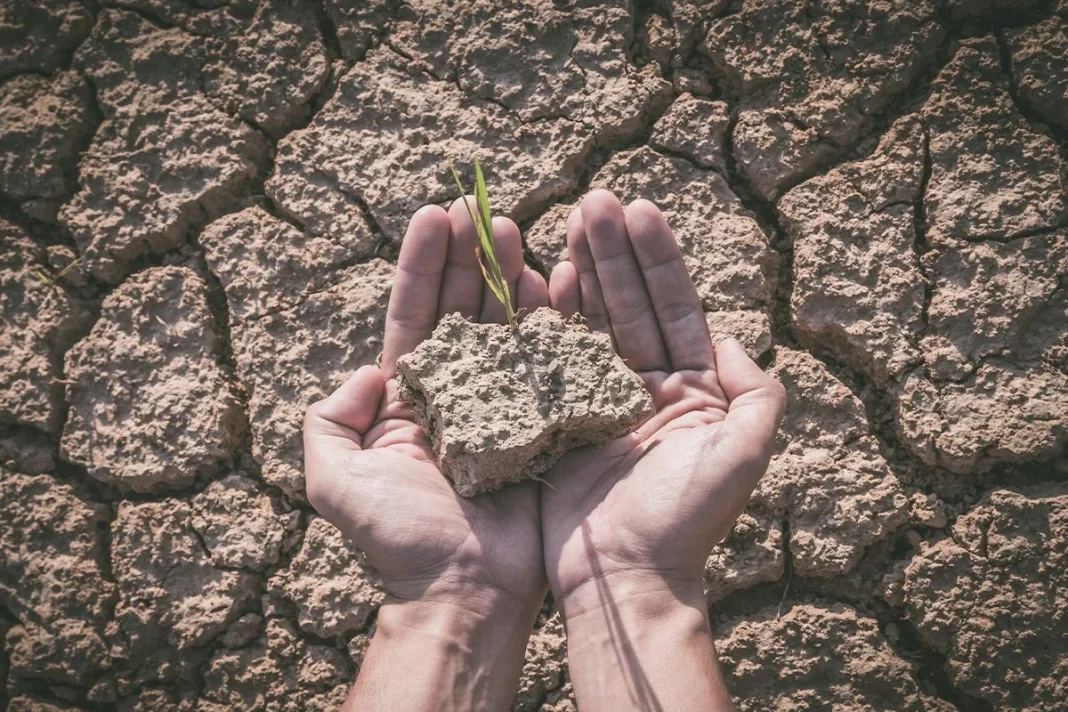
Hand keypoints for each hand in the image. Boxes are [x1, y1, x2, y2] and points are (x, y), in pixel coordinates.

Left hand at [303, 200, 549, 709]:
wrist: (465, 592)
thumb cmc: (400, 541)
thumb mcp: (332, 480)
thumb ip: (329, 419)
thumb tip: (369, 371)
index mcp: (410, 400)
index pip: (415, 316)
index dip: (423, 266)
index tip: (434, 214)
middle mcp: (458, 395)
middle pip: (464, 310)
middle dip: (471, 257)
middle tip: (482, 207)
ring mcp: (504, 406)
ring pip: (508, 328)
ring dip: (511, 276)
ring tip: (517, 228)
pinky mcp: (543, 423)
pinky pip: (549, 364)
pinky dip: (554, 323)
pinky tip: (558, 280)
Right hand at [542, 190, 785, 710]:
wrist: (624, 579)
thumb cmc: (685, 522)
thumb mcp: (743, 455)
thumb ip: (756, 394)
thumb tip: (735, 341)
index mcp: (692, 392)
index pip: (675, 309)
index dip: (657, 259)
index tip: (640, 209)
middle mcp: (646, 390)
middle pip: (629, 305)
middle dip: (613, 252)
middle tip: (593, 200)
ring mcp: (600, 404)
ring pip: (589, 325)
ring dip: (580, 272)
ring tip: (565, 221)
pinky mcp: (561, 422)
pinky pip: (551, 361)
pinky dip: (545, 321)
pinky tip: (536, 280)